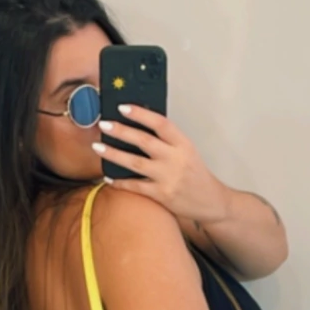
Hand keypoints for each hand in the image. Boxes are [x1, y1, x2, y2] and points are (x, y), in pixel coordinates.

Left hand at [92, 107, 230, 226]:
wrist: (211, 202)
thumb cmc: (196, 174)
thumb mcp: (187, 151)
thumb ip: (167, 140)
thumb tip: (138, 126)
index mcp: (183, 144)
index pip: (161, 123)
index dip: (140, 114)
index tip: (122, 107)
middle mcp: (176, 159)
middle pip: (144, 141)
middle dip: (121, 131)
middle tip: (104, 124)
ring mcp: (168, 178)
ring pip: (135, 163)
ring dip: (113, 154)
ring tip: (98, 147)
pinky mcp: (162, 196)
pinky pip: (135, 186)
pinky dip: (120, 182)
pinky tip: (108, 177)